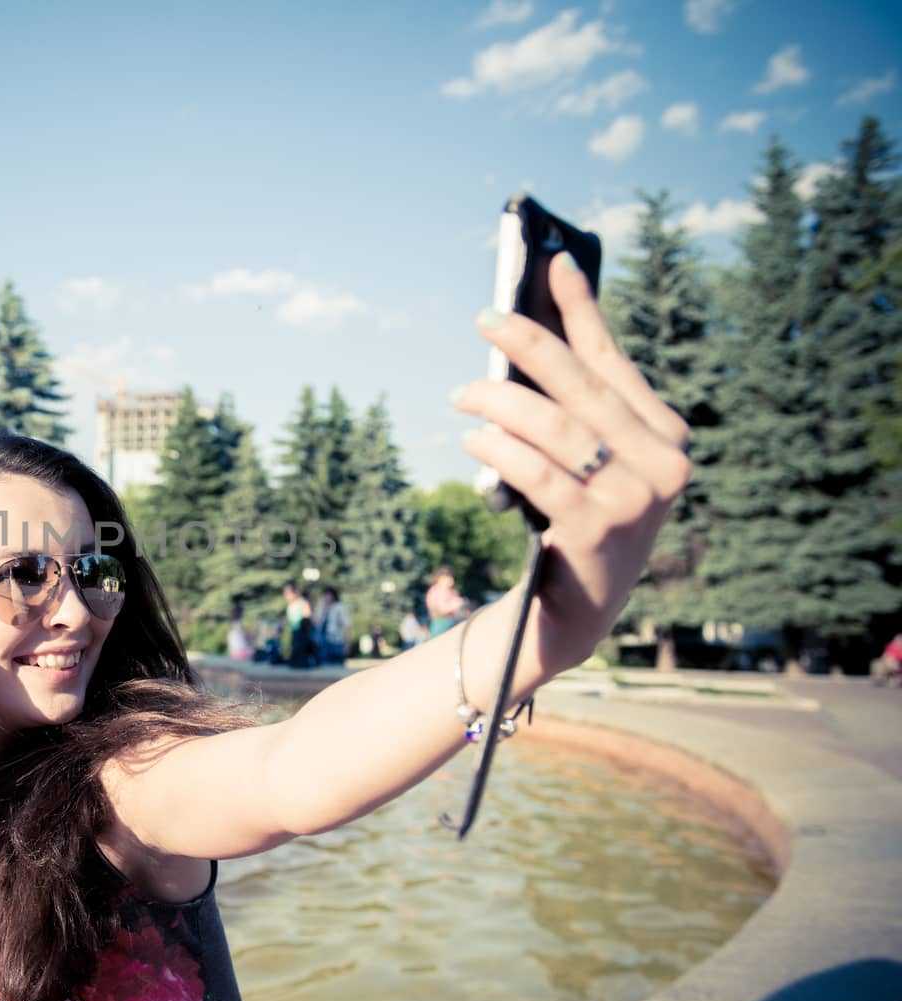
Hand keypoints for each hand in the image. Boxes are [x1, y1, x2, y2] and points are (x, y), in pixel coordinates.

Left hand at [453, 252, 690, 675]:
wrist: (572, 610)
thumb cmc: (573, 516)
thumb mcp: (585, 454)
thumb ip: (571, 398)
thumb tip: (534, 319)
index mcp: (668, 434)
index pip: (613, 360)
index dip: (578, 310)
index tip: (550, 263)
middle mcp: (665, 464)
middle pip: (583, 386)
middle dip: (528, 344)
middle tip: (485, 319)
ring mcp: (637, 501)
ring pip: (555, 427)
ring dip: (498, 401)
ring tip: (462, 394)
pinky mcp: (598, 533)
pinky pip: (538, 473)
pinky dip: (499, 450)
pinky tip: (475, 440)